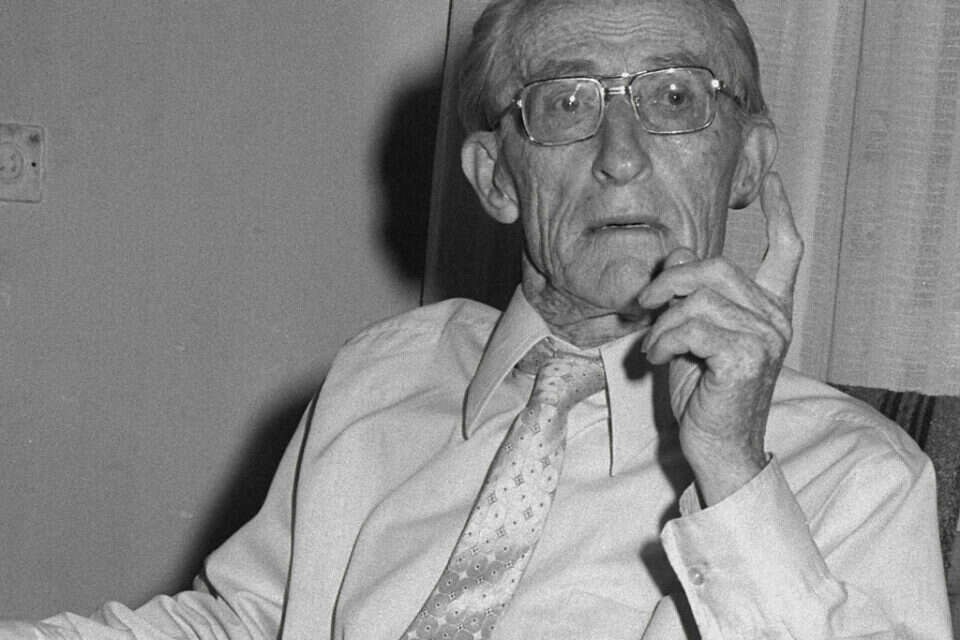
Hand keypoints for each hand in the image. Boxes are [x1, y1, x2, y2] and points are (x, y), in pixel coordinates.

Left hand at [636, 173, 802, 504]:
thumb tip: (676, 253)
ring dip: (662, 322)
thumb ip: (688, 295)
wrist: (716, 447)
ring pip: (700, 298)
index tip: (771, 180)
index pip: (787, 252)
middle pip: (719, 266)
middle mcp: (775, 319)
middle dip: (671, 279)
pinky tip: (655, 359)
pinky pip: (692, 326)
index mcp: (769, 310)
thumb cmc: (704, 393)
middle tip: (643, 304)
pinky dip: (663, 340)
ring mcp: (766, 338)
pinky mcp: (746, 357)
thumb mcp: (690, 335)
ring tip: (651, 348)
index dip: (780, 214)